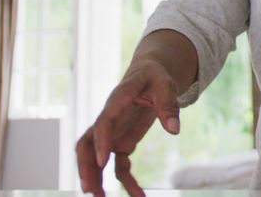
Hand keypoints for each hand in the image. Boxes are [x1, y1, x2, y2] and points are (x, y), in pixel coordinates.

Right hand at [75, 61, 181, 196]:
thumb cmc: (155, 77)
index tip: (103, 161)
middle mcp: (109, 120)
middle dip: (86, 166)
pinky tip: (137, 195)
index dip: (101, 141)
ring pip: (96, 158)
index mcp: (117, 101)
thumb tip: (174, 130)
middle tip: (90, 188)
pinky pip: (119, 165)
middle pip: (87, 144)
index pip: (103, 123)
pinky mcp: (122, 143)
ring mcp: (113, 134)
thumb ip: (169, 105)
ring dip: (97, 177)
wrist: (149, 75)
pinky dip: (126, 181)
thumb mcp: (165, 85)